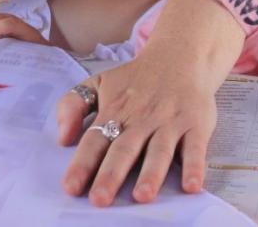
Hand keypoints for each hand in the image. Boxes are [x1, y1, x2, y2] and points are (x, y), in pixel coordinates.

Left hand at [55, 38, 221, 205]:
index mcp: (115, 110)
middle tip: (100, 199)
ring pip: (159, 150)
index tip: (71, 187)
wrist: (180, 57)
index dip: (82, 163)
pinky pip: (196, 148)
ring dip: (151, 173)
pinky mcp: (196, 124)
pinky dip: (195, 167)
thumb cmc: (135, 79)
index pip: (95, 139)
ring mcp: (170, 122)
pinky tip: (192, 186)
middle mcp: (141, 118)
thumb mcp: (98, 82)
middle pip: (124, 148)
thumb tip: (62, 138)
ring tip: (141, 196)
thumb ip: (72, 104)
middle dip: (111, 174)